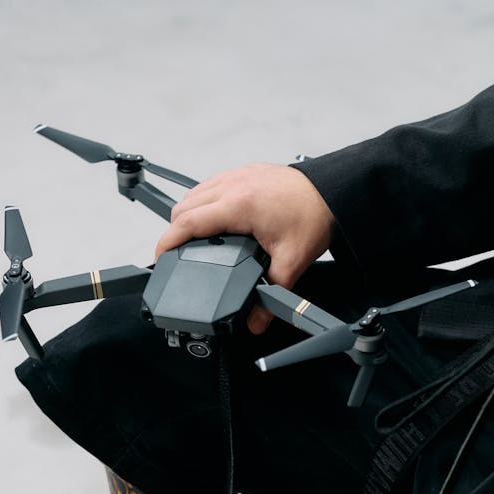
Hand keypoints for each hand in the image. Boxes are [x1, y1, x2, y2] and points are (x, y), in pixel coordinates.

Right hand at [154, 163, 334, 332]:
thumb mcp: (292, 262)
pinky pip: (210, 185)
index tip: (159, 258)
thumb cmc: (314, 217)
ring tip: (190, 239)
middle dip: (174, 232)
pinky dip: (203, 203)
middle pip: (184, 207)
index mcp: (239, 206)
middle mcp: (233, 185)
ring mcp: (237, 175)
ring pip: (194, 193)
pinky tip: (211, 220)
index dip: (167, 242)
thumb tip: (255, 321)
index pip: (188, 223)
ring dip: (187, 215)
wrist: (333, 193)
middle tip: (175, 255)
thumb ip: (271, 295)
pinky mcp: (243, 172)